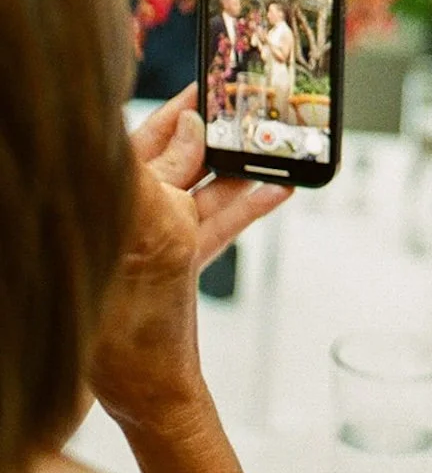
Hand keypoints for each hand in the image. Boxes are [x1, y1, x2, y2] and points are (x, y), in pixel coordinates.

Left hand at [89, 87, 289, 430]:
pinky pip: (218, 224)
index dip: (176, 111)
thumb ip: (168, 171)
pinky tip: (278, 188)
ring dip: (243, 168)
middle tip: (250, 109)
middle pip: (178, 160)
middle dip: (218, 135)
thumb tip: (190, 128)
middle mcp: (131, 215)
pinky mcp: (181, 263)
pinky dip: (247, 206)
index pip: (143, 139)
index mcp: (113, 200)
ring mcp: (157, 240)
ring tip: (277, 144)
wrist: (151, 388)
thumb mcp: (158, 225)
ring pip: (204, 190)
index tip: (208, 85)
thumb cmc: (133, 311)